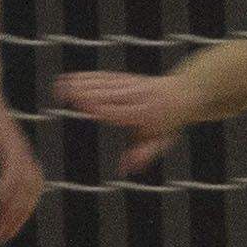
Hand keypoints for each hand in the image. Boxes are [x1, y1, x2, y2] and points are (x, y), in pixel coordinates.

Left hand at [0, 61, 43, 242]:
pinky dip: (16, 204)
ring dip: (19, 213)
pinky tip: (1, 220)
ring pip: (31, 187)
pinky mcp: (10, 155)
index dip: (10, 182)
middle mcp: (14, 144)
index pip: (15, 161)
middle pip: (29, 182)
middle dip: (16, 210)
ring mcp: (16, 150)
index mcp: (1, 132)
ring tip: (0, 235)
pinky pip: (23, 184)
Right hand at [58, 68, 195, 173]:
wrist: (186, 93)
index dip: (100, 107)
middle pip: (108, 94)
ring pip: (105, 84)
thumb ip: (143, 154)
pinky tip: (71, 78)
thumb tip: (125, 169)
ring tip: (61, 85)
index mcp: (144, 114)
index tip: (82, 105)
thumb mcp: (161, 142)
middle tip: (64, 93)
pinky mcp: (127, 78)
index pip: (119, 111)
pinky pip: (106, 76)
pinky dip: (88, 77)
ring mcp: (132, 85)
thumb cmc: (170, 123)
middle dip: (86, 93)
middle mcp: (137, 97)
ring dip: (82, 83)